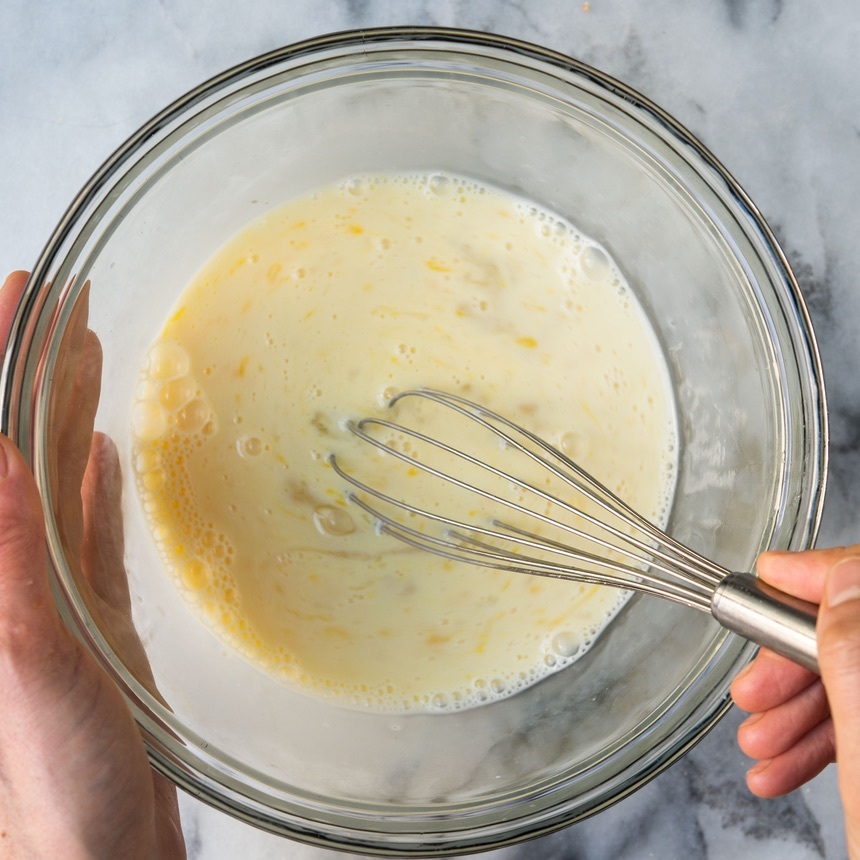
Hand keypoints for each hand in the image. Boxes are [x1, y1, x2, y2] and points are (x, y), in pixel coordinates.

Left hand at [0, 271, 184, 858]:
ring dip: (64, 411)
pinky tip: (105, 455)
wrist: (91, 846)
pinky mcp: (84, 615)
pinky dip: (94, 483)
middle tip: (56, 305)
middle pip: (12, 442)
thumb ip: (7, 561)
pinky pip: (87, 528)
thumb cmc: (52, 780)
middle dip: (27, 366)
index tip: (15, 296)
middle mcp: (5, 565)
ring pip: (51, 476)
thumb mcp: (30, 665)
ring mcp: (44, 588)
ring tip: (86, 355)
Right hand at [731, 546, 859, 858]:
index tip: (772, 578)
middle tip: (753, 690)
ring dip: (797, 712)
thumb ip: (856, 652)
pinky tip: (781, 763)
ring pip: (859, 687)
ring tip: (759, 743)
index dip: (822, 576)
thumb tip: (845, 578)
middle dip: (794, 666)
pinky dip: (818, 743)